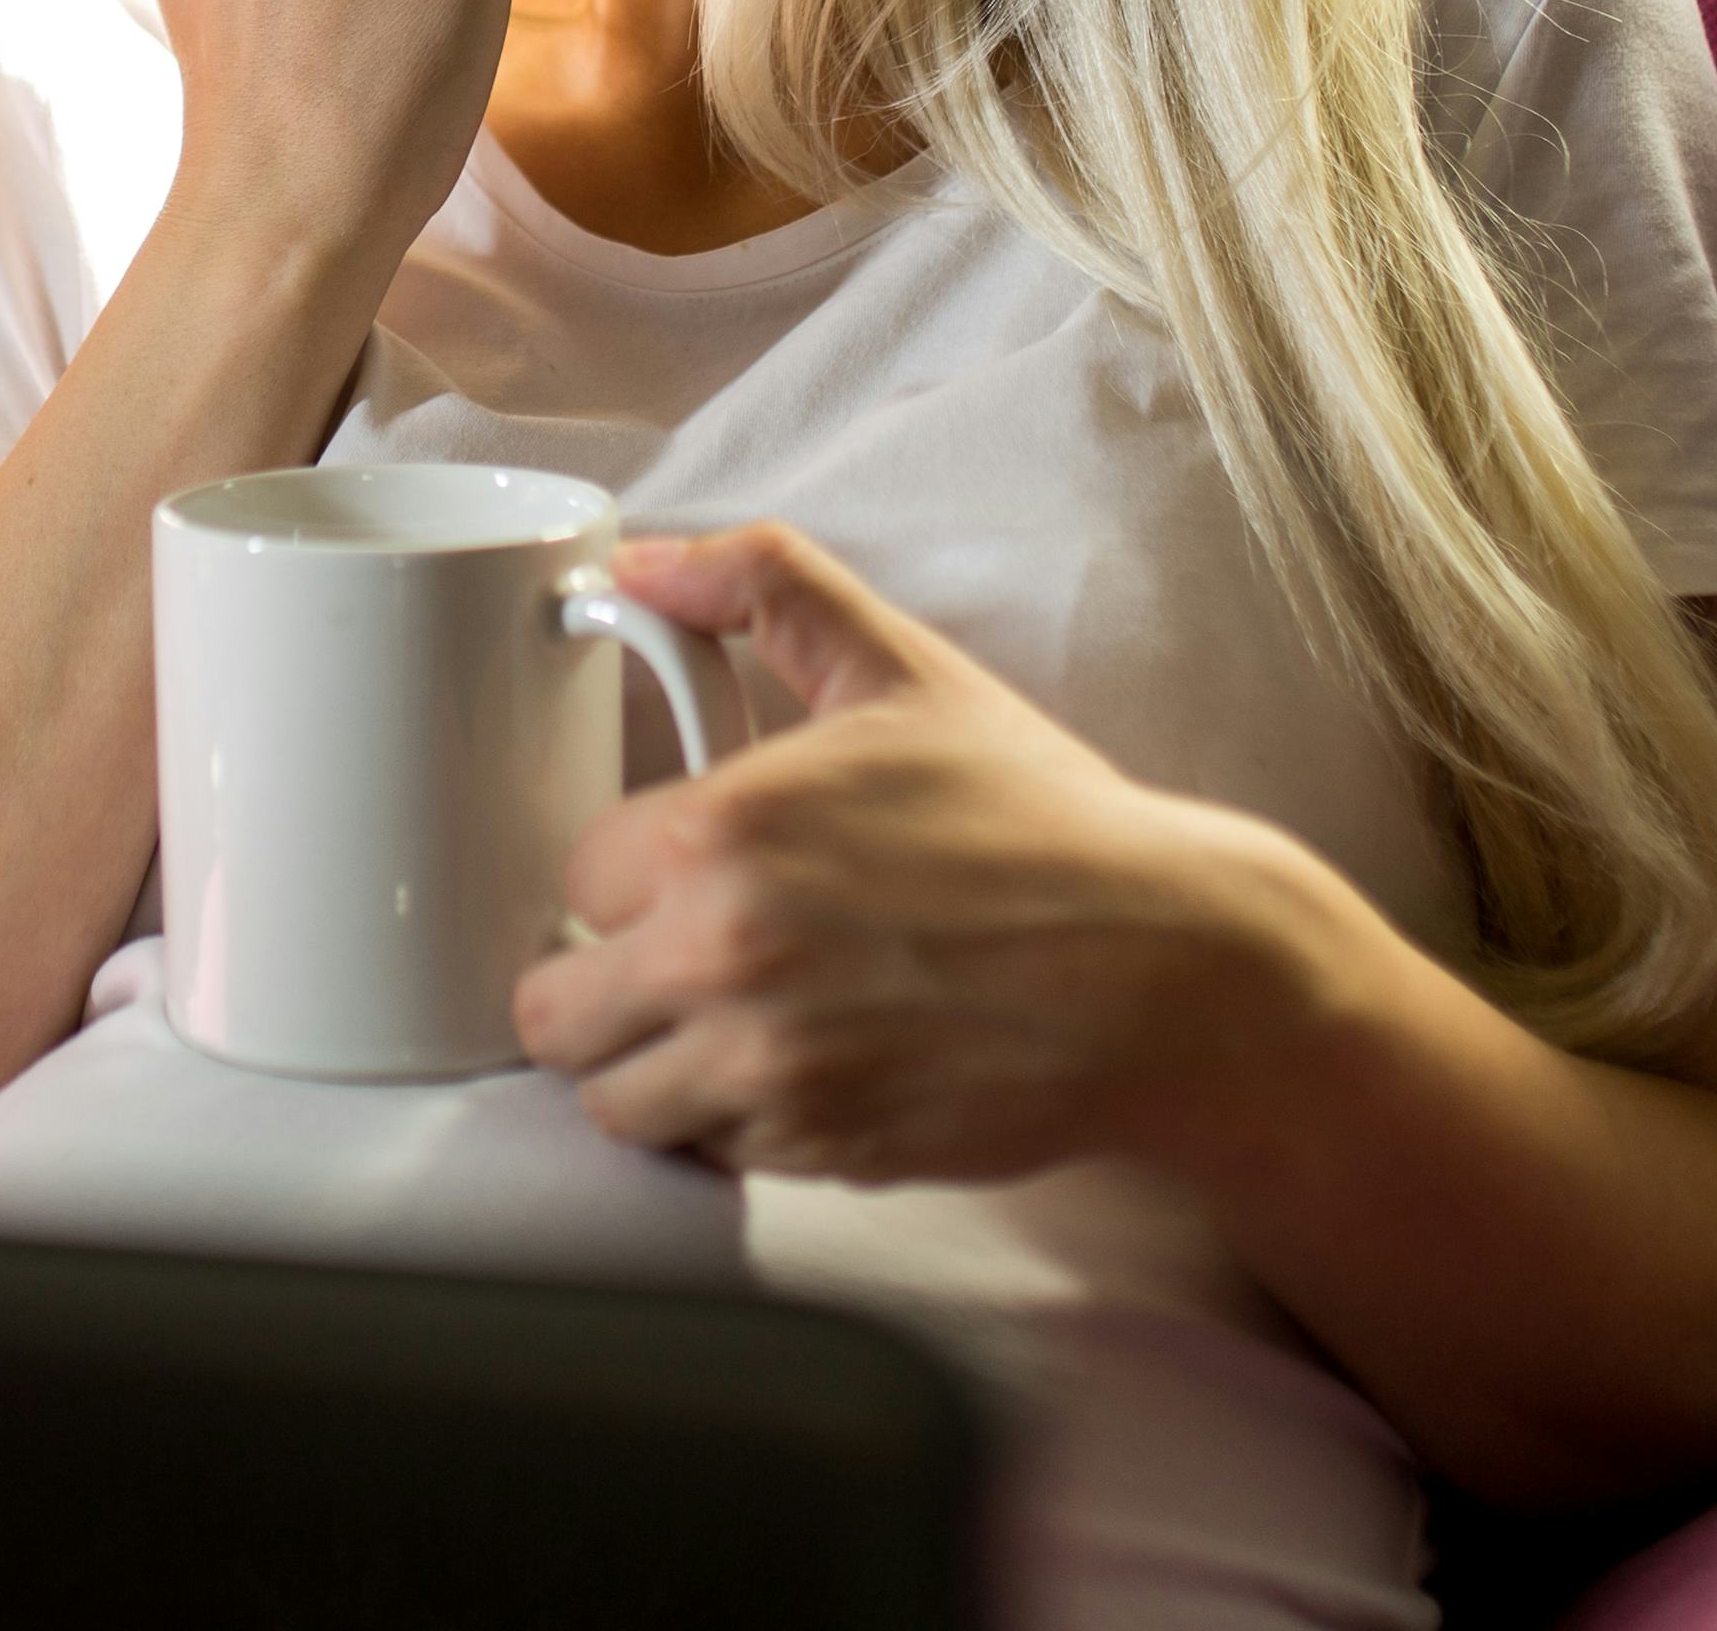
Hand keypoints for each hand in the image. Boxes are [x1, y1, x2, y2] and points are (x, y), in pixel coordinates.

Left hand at [513, 523, 1358, 1188]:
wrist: (1162, 969)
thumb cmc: (1038, 822)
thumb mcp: (902, 670)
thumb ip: (765, 586)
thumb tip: (646, 558)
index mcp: (718, 831)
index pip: (573, 877)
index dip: (624, 878)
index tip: (673, 880)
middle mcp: (721, 956)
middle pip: (553, 1015)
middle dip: (599, 991)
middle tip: (667, 970)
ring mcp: (768, 1068)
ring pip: (618, 1107)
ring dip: (655, 1071)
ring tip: (728, 1028)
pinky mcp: (819, 1151)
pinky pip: (713, 1158)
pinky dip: (738, 1126)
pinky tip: (804, 1068)